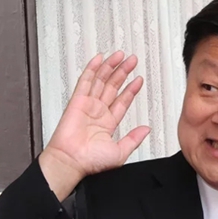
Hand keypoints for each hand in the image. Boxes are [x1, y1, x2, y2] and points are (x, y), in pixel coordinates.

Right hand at [39, 52, 149, 199]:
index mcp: (108, 123)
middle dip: (123, 73)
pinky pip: (85, 81)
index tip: (138, 79)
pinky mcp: (77, 101)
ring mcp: (87, 105)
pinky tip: (99, 59)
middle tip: (132, 61)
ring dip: (111, 67)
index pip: (122, 101)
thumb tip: (145, 130)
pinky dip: (92, 69)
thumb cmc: (90, 162)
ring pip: (101, 81)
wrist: (71, 162)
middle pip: (113, 86)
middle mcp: (98, 112)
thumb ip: (134, 139)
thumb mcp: (120, 152)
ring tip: (121, 56)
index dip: (131, 89)